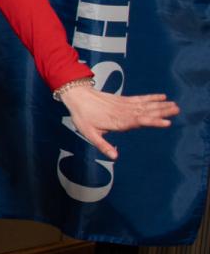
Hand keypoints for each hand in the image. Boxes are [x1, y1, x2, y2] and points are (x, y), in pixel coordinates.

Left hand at [61, 85, 178, 159]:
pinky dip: (151, 97)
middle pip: (146, 112)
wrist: (77, 96)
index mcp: (118, 122)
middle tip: (177, 110)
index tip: (166, 122)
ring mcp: (125, 105)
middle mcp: (124, 113)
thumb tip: (115, 157)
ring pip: (146, 105)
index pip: (138, 122)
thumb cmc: (82, 116)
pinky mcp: (123, 99)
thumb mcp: (89, 134)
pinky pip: (140, 98)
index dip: (153, 122)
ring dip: (161, 105)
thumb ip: (103, 145)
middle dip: (162, 112)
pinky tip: (162, 96)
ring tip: (175, 105)